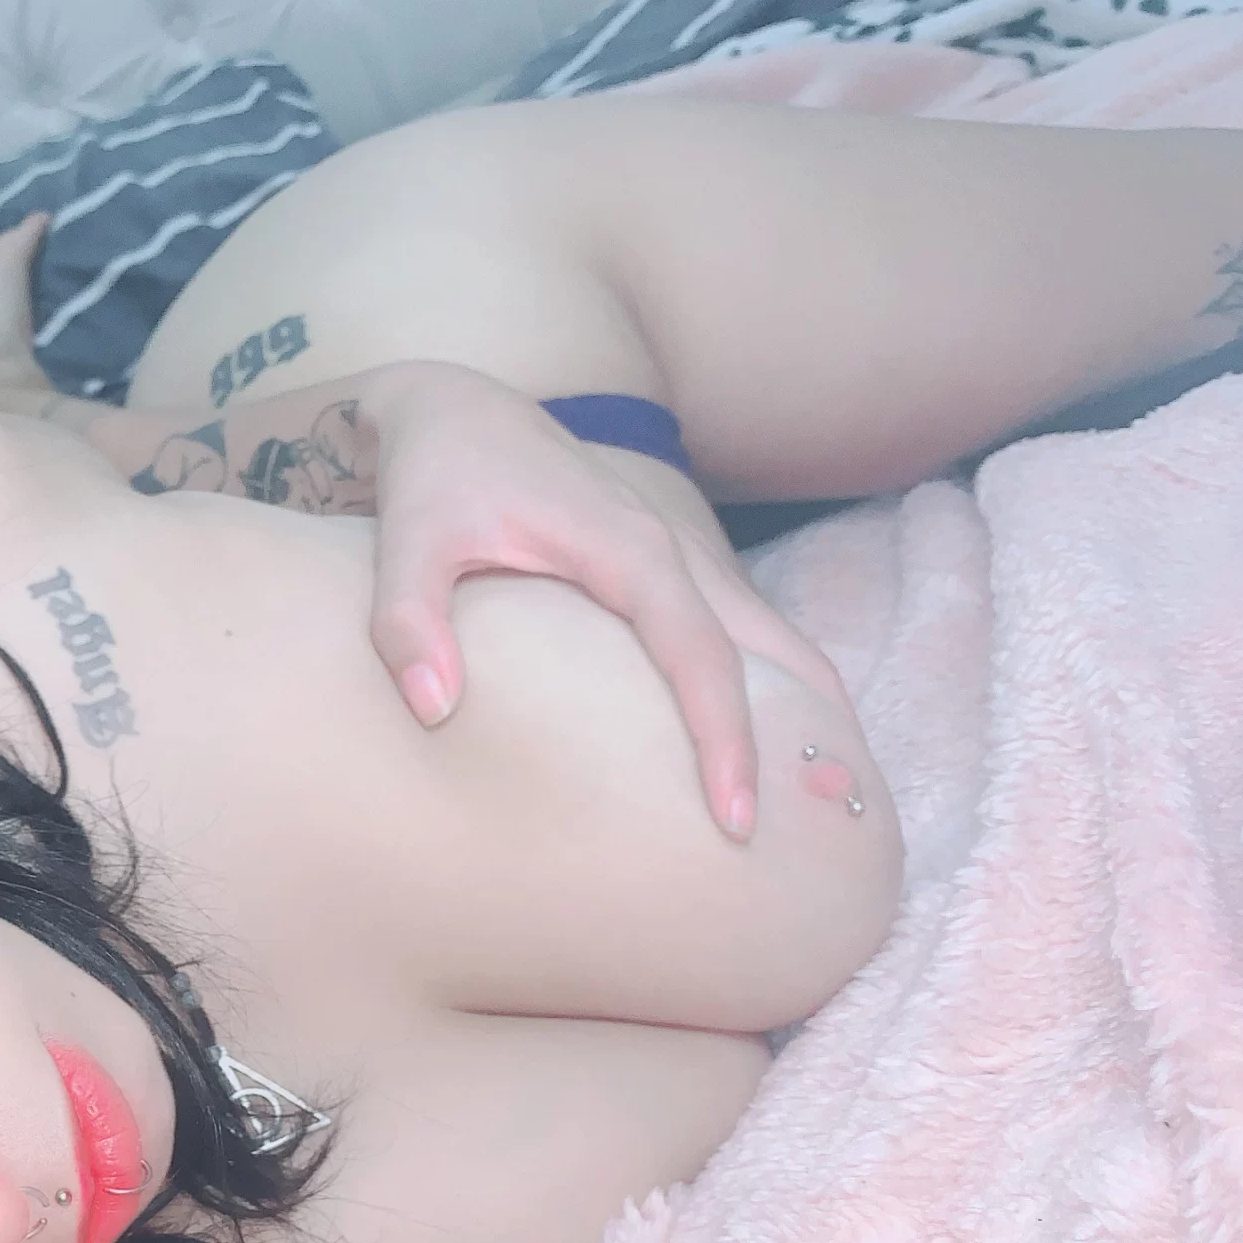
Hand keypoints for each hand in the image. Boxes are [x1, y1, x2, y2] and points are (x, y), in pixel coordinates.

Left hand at [356, 361, 853, 842]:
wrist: (454, 413)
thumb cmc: (435, 480)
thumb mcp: (405, 545)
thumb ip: (409, 624)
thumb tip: (435, 709)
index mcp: (627, 549)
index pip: (698, 653)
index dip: (723, 735)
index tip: (734, 817)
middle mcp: (674, 551)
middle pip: (768, 651)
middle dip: (807, 735)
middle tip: (832, 830)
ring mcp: (682, 557)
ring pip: (772, 641)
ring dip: (809, 711)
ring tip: (837, 803)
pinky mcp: (671, 570)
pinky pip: (742, 635)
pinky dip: (776, 688)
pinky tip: (784, 750)